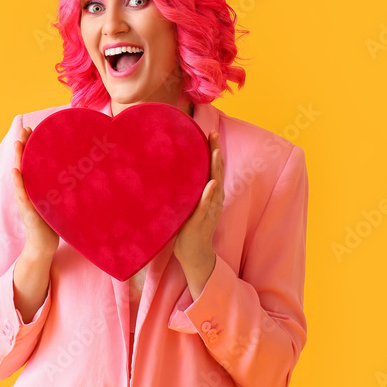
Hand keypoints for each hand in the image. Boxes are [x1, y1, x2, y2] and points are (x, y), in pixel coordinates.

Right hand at [12, 126, 59, 257]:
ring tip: (17, 143)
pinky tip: (16, 171)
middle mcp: (28, 189)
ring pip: (21, 175)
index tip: (32, 127)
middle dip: (23, 145)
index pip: (33, 160)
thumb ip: (61, 185)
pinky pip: (22, 194)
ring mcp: (26, 198)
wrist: (45, 243)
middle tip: (23, 128)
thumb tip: (80, 169)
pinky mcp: (27, 210)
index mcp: (36, 184)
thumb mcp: (58, 198)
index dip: (32, 144)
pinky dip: (19, 182)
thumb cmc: (53, 220)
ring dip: (18, 158)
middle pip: (24, 163)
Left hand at [174, 130, 223, 276]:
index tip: (210, 133)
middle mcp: (212, 199)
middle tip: (214, 134)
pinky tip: (212, 184)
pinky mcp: (202, 221)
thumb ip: (184, 191)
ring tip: (216, 152)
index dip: (213, 151)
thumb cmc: (187, 229)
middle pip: (216, 172)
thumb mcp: (185, 205)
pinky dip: (210, 195)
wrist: (193, 253)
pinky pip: (207, 206)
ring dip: (216, 169)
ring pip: (215, 186)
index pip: (212, 169)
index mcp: (209, 195)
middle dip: (216, 153)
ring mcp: (209, 210)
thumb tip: (169, 173)